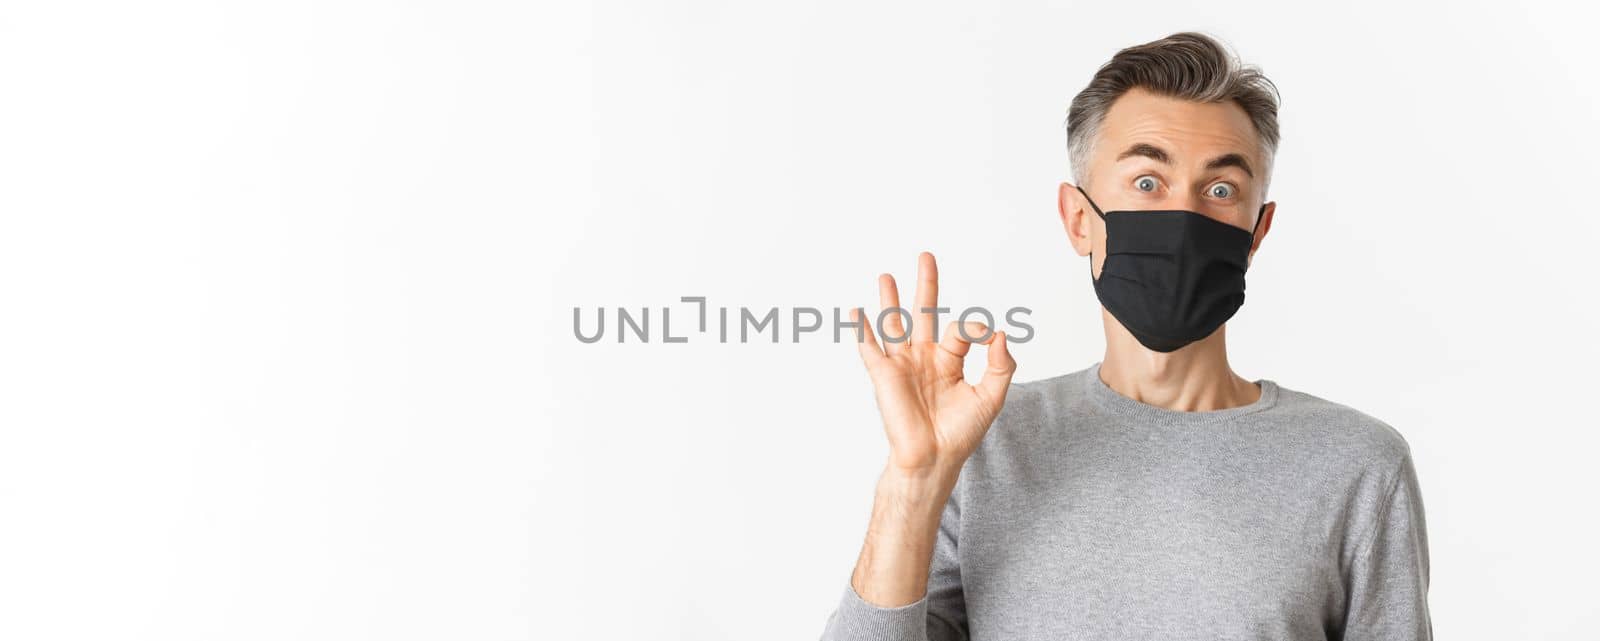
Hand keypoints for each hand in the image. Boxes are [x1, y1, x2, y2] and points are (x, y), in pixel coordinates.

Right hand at [850, 252, 1017, 477]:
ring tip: (886, 275)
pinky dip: (862, 330)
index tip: (988, 336)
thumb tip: (1000, 333)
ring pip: (895, 324)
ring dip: (890, 299)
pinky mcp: (884, 375)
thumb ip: (1000, 364)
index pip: (962, 330)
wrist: (934, 458)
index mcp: (949, 361)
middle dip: (925, 285)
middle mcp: (924, 359)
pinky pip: (870, 348)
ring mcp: (902, 365)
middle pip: (924, 313)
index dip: (977, 329)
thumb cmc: (960, 433)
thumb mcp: (991, 396)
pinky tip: (856, 312)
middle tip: (926, 256)